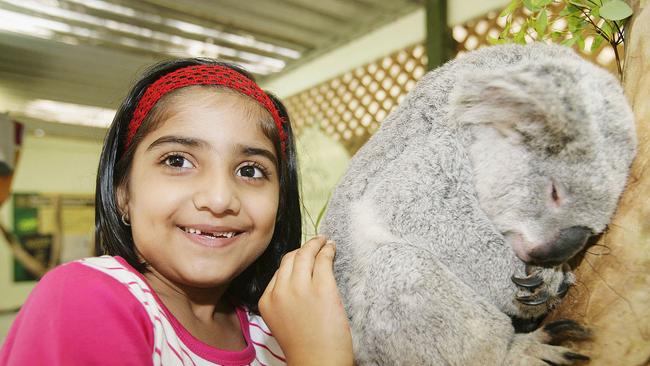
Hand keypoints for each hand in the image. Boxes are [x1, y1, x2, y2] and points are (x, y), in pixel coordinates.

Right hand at [259, 236, 352, 365]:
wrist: (318, 363)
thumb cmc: (305, 347)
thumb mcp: (282, 321)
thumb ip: (284, 300)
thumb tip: (299, 279)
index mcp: (266, 301)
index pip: (278, 272)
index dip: (292, 262)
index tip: (302, 258)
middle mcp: (280, 291)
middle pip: (289, 259)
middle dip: (303, 249)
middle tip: (315, 243)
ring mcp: (300, 288)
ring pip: (305, 255)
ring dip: (316, 244)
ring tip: (324, 241)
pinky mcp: (321, 287)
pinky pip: (323, 260)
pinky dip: (328, 250)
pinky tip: (332, 248)